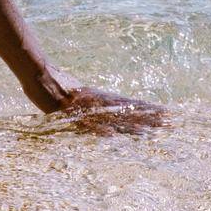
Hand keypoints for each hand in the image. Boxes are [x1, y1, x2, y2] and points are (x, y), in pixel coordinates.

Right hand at [24, 68, 165, 134]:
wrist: (39, 74)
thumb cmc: (55, 85)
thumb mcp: (78, 92)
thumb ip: (91, 100)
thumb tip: (103, 108)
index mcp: (101, 97)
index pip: (130, 104)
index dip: (149, 109)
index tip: (167, 113)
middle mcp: (98, 102)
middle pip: (128, 111)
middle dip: (150, 118)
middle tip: (171, 122)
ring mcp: (86, 109)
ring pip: (112, 119)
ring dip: (131, 126)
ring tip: (152, 131)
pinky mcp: (71, 115)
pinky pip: (87, 125)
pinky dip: (99, 131)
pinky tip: (113, 136)